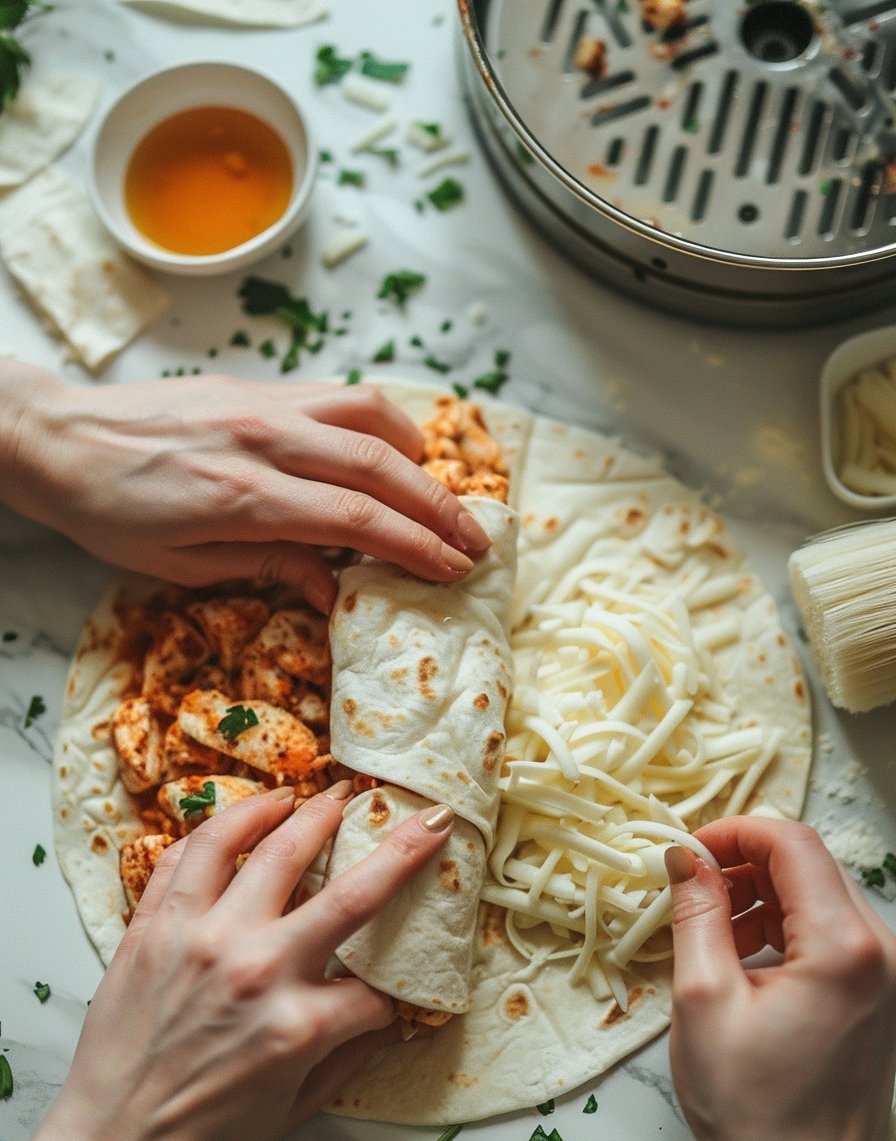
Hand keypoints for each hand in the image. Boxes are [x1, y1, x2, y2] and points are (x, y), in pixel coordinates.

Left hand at [0, 362, 489, 609]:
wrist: (59, 439)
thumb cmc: (111, 512)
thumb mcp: (184, 565)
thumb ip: (270, 567)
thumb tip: (339, 589)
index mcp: (244, 495)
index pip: (357, 520)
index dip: (417, 547)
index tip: (454, 570)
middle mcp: (264, 439)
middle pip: (381, 467)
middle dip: (439, 508)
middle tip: (475, 542)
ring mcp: (264, 404)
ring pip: (370, 415)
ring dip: (418, 456)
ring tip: (438, 494)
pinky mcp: (258, 387)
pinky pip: (338, 396)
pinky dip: (378, 423)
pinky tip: (388, 452)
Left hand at [45, 785, 453, 1140]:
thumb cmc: (205, 1136)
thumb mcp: (296, 1109)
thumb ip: (350, 1055)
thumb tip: (392, 1014)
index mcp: (298, 1026)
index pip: (374, 991)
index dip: (396, 993)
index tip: (400, 991)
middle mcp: (256, 969)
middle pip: (349, 893)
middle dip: (398, 846)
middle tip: (414, 813)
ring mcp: (202, 939)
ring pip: (266, 849)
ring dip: (308, 813)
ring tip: (328, 794)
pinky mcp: (154, 927)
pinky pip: (191, 855)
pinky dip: (225, 823)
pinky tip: (250, 811)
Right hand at [664, 817, 895, 1140]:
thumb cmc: (750, 1107)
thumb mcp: (702, 999)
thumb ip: (695, 912)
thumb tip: (682, 855)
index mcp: (842, 946)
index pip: (793, 842)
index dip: (733, 831)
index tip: (683, 852)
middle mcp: (880, 949)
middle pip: (810, 863)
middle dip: (744, 861)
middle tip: (687, 887)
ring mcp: (887, 973)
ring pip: (819, 894)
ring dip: (760, 895)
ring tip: (706, 929)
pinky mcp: (879, 994)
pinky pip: (829, 932)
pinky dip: (782, 927)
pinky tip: (740, 958)